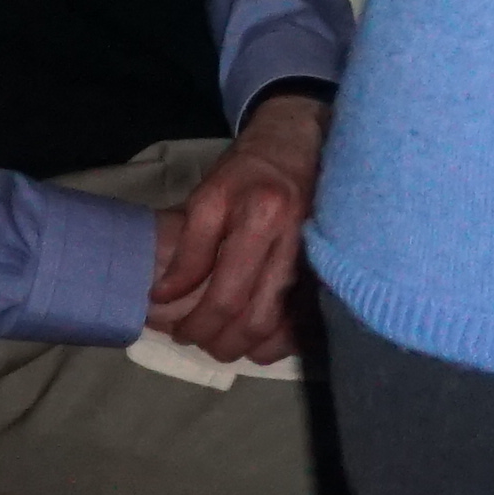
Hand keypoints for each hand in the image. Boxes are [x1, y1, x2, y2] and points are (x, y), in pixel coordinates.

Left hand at [146, 87, 326, 363]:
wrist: (302, 146)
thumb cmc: (249, 170)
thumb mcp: (207, 197)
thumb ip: (189, 249)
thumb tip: (165, 296)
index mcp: (262, 220)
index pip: (227, 295)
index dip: (198, 324)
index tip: (179, 331)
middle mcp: (296, 246)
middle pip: (259, 321)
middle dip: (222, 343)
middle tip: (198, 341)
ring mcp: (318, 262)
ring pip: (286, 328)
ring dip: (251, 348)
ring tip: (224, 341)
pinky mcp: (328, 270)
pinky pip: (307, 322)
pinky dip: (280, 340)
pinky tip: (257, 337)